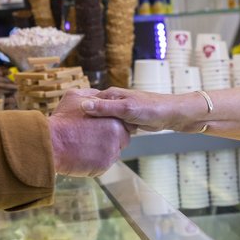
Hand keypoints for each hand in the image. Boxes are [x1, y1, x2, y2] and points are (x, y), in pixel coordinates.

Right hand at [50, 89, 131, 175]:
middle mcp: (117, 135)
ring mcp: (111, 152)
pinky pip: (104, 163)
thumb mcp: (74, 97)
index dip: (110, 124)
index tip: (99, 125)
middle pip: (121, 139)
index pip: (122, 123)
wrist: (52, 143)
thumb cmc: (62, 120)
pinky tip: (82, 154)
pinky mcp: (104, 166)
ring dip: (102, 150)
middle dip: (110, 138)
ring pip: (112, 152)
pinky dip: (95, 161)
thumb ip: (90, 96)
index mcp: (114, 118)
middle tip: (92, 137)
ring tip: (84, 145)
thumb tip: (96, 96)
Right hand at [81, 88, 198, 132]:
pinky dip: (107, 133)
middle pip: (94, 113)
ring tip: (85, 142)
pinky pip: (112, 127)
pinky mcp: (127, 120)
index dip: (77, 113)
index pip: (88, 103)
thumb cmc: (151, 109)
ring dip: (97, 129)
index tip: (66, 126)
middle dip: (86, 123)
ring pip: (103, 121)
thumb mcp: (126, 109)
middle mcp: (114, 101)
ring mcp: (120, 111)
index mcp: (110, 95)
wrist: (173, 114)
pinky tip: (102, 143)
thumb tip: (83, 106)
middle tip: (75, 138)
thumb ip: (105, 108)